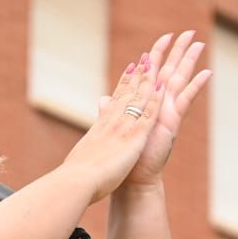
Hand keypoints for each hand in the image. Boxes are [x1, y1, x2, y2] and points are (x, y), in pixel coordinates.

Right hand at [61, 52, 165, 203]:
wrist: (75, 181)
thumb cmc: (75, 175)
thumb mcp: (82, 154)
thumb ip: (89, 144)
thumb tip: (85, 141)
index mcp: (101, 126)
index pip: (115, 99)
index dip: (124, 83)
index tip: (131, 68)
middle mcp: (112, 122)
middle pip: (127, 93)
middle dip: (138, 74)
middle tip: (147, 56)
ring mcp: (122, 128)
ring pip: (137, 98)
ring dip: (148, 79)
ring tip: (156, 61)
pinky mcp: (132, 138)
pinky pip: (146, 115)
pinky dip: (154, 100)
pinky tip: (162, 88)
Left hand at [113, 31, 210, 189]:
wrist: (132, 178)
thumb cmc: (123, 154)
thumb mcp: (116, 126)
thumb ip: (113, 109)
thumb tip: (104, 98)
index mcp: (146, 103)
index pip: (153, 72)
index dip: (158, 54)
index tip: (165, 36)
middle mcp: (158, 104)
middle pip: (170, 70)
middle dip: (179, 51)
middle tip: (189, 32)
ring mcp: (167, 111)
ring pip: (179, 79)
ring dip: (189, 61)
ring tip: (200, 43)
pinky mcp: (172, 121)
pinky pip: (185, 99)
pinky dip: (196, 85)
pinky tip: (207, 72)